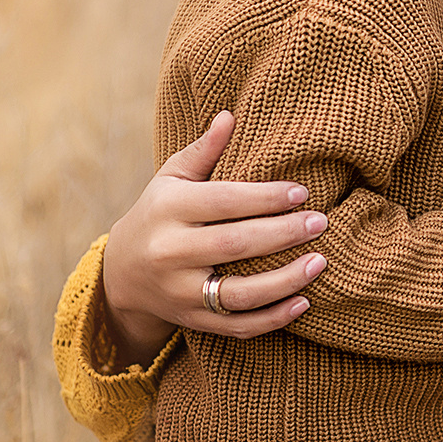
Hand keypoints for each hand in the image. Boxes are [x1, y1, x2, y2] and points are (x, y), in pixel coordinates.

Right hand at [100, 110, 332, 364]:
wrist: (121, 274)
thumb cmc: (159, 213)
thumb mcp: (172, 178)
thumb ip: (204, 151)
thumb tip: (230, 115)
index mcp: (168, 210)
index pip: (222, 202)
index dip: (264, 198)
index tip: (303, 192)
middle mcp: (171, 252)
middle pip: (234, 245)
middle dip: (282, 234)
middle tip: (321, 222)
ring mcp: (181, 291)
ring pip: (238, 294)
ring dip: (284, 281)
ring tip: (321, 262)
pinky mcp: (192, 320)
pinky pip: (236, 326)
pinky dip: (271, 319)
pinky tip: (303, 302)